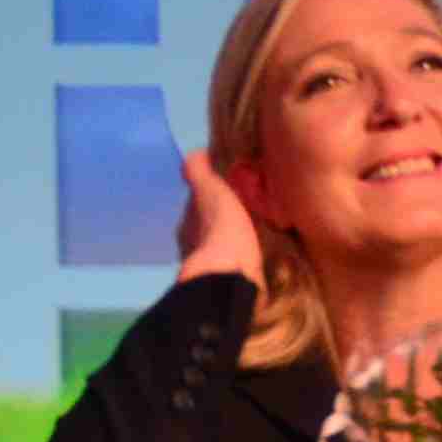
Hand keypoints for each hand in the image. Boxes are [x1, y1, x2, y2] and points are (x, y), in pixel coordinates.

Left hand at [173, 151, 266, 286]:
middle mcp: (192, 249)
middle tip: (243, 212)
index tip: (227, 191)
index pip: (195, 207)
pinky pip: (234, 267)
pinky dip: (241, 260)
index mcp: (186, 226)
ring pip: (219, 250)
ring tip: (253, 233)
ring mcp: (209, 271)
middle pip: (206, 229)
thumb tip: (194, 154)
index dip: (209, 197)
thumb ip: (198, 172)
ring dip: (231, 242)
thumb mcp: (210, 190)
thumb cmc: (221, 229)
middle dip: (221, 221)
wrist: (230, 277)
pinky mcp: (228, 286)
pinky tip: (255, 256)